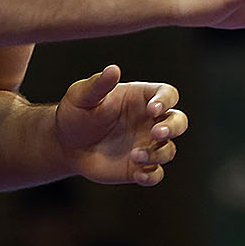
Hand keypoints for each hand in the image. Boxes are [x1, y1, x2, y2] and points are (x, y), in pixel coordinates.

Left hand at [55, 66, 187, 185]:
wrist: (66, 144)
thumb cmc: (76, 113)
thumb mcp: (83, 96)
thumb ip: (99, 84)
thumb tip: (113, 69)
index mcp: (142, 98)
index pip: (167, 94)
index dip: (166, 100)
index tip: (152, 108)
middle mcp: (149, 121)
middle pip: (178, 121)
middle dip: (173, 127)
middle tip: (156, 132)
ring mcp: (146, 145)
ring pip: (168, 150)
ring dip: (158, 154)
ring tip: (135, 156)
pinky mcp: (138, 168)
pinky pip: (155, 174)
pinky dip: (151, 176)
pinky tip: (138, 173)